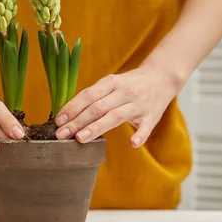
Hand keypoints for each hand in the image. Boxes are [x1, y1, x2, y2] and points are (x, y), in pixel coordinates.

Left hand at [55, 66, 180, 147]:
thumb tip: (68, 114)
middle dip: (77, 122)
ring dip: (97, 128)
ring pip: (115, 116)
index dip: (72, 107)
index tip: (58, 120)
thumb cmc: (130, 84)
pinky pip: (146, 127)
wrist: (162, 78)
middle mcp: (124, 92)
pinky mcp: (152, 116)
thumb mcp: (112, 83)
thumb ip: (94, 96)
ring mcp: (138, 104)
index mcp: (111, 83)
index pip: (88, 95)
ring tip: (80, 139)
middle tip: (61, 135)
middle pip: (98, 108)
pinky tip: (132, 143)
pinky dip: (140, 135)